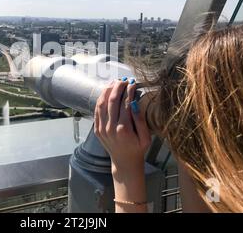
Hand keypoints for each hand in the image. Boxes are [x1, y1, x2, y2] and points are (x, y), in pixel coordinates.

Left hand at [94, 79, 151, 212]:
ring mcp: (101, 128)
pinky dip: (101, 99)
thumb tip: (134, 102)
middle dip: (117, 87)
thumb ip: (140, 120)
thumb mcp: (146, 137)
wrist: (124, 162)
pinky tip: (107, 92)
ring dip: (107, 91)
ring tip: (114, 82)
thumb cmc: (138, 149)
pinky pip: (97, 110)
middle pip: (112, 101)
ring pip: (101, 104)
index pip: (125, 104)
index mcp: (124, 130)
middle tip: (123, 80)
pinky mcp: (97, 129)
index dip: (129, 91)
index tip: (132, 83)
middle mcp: (110, 128)